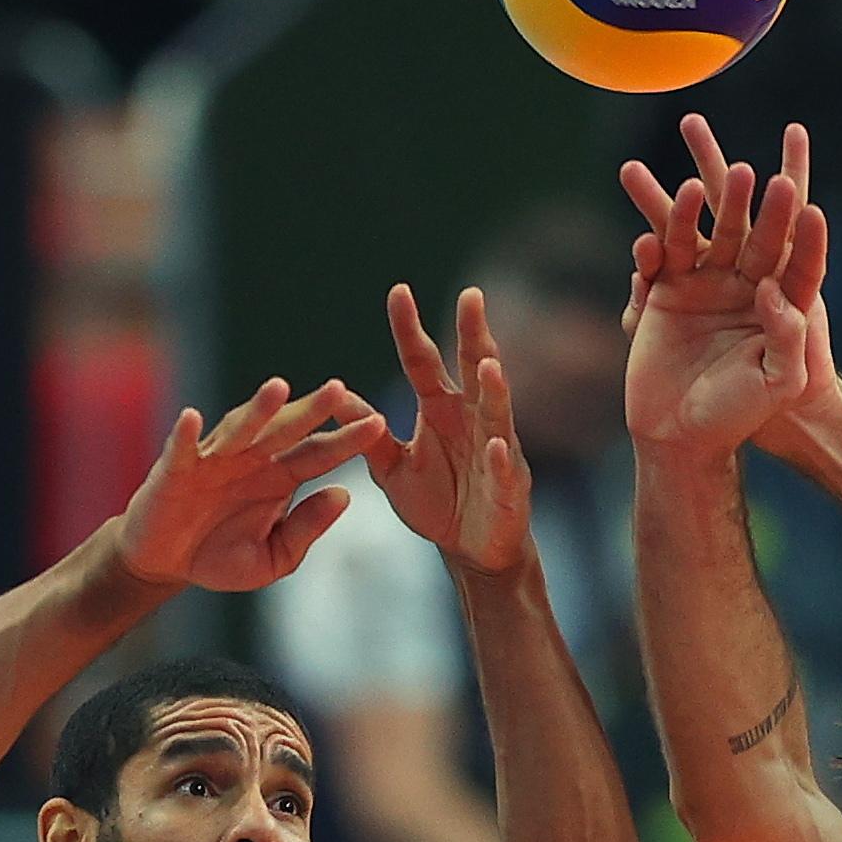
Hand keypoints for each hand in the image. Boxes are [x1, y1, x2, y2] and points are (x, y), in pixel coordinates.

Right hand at [111, 377, 386, 594]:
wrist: (166, 563)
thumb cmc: (220, 556)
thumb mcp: (273, 558)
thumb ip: (306, 529)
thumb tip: (343, 495)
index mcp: (279, 477)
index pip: (319, 453)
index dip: (347, 439)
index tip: (379, 423)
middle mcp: (251, 459)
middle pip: (285, 430)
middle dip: (311, 410)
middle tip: (339, 391)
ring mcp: (214, 459)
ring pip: (239, 429)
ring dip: (256, 409)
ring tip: (279, 389)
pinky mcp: (175, 470)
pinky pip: (181, 449)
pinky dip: (185, 434)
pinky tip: (192, 417)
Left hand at [365, 284, 534, 581]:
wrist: (471, 550)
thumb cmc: (437, 502)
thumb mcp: (392, 468)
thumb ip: (368, 433)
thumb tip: (333, 396)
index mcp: (440, 410)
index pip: (423, 361)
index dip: (410, 329)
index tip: (398, 291)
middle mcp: (472, 420)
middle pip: (471, 369)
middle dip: (472, 335)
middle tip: (471, 297)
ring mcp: (495, 450)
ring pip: (496, 414)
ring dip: (493, 390)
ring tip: (487, 366)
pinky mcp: (508, 489)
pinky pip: (503, 472)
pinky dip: (500, 459)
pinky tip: (497, 445)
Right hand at [616, 115, 831, 454]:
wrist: (680, 436)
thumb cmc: (736, 415)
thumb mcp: (778, 382)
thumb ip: (787, 335)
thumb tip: (771, 287)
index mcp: (781, 306)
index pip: (800, 263)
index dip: (805, 238)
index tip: (809, 208)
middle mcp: (745, 287)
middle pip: (751, 236)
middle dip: (750, 206)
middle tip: (749, 175)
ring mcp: (704, 286)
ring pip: (701, 237)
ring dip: (696, 212)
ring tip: (694, 186)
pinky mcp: (665, 293)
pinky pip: (658, 261)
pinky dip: (651, 251)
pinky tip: (647, 241)